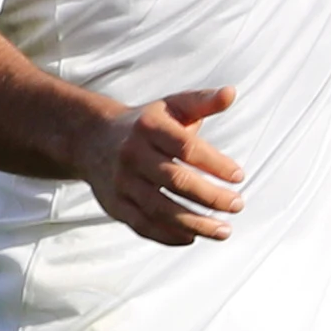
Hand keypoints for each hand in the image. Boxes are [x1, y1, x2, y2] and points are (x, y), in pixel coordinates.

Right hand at [88, 86, 247, 245]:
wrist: (91, 139)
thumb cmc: (145, 123)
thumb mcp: (171, 106)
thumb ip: (202, 102)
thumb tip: (231, 93)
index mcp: (149, 128)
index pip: (186, 148)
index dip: (215, 164)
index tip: (240, 176)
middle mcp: (132, 155)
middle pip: (175, 180)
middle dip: (210, 197)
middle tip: (238, 205)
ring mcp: (121, 182)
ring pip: (159, 208)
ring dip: (195, 223)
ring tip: (224, 231)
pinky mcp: (114, 204)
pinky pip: (143, 225)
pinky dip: (169, 235)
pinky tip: (194, 237)